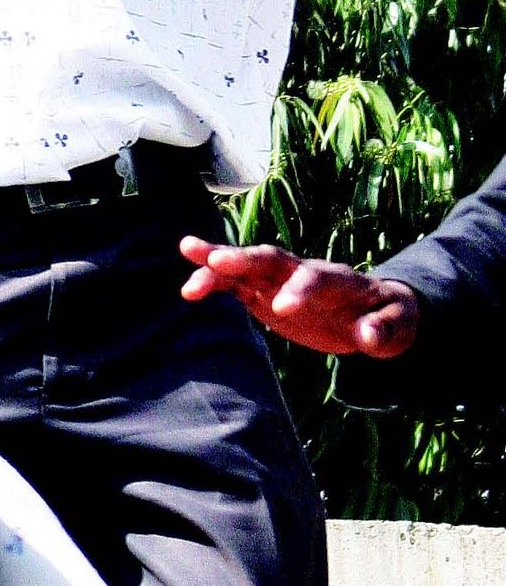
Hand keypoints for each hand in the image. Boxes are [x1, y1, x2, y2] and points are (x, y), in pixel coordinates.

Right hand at [179, 235, 418, 358]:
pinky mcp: (263, 293)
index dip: (300, 290)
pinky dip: (212, 280)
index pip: (318, 279)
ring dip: (217, 259)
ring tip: (187, 251)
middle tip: (216, 262)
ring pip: (248, 265)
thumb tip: (367, 334)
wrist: (372, 310)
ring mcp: (281, 281)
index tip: (281, 309)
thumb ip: (384, 330)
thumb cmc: (388, 319)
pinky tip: (189, 286)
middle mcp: (305, 273)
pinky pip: (235, 283)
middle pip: (274, 260)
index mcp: (341, 282)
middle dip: (246, 260)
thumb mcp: (397, 330)